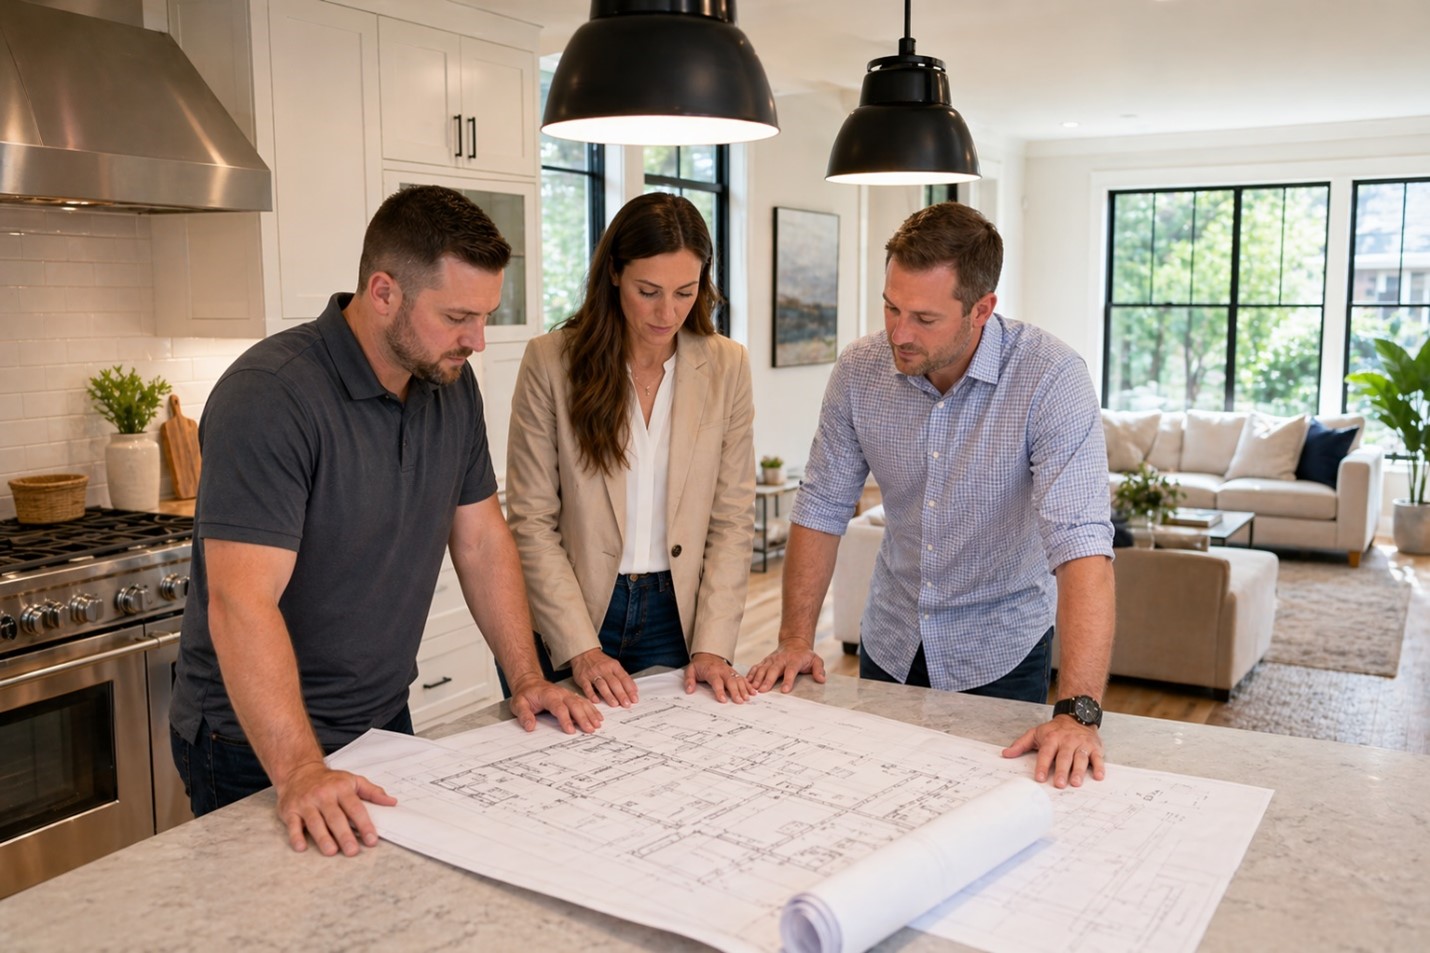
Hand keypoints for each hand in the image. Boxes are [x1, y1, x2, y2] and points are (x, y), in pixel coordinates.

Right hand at [275, 760, 396, 856]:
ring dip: (323, 837)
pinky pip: (293, 824)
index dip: (364, 824)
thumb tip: (392, 802)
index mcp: (341, 788)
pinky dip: (296, 836)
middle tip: (352, 851)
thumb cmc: (329, 780)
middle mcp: (323, 795)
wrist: (299, 771)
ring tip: (331, 851)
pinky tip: (301, 847)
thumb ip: (373, 792)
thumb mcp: (353, 780)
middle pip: (335, 817)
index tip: (372, 839)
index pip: (355, 808)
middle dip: (344, 835)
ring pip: (315, 821)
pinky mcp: (290, 810)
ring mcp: (306, 803)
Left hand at [508, 673, 604, 733]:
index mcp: (548, 695)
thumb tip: (529, 726)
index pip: (559, 707)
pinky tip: (598, 717)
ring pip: (581, 703)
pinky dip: (592, 709)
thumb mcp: (518, 704)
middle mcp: (560, 693)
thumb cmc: (525, 694)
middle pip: (574, 705)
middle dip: (583, 717)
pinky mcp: (571, 697)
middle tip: (590, 729)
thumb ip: (523, 714)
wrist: (529, 683)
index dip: (565, 719)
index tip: (570, 730)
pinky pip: (584, 702)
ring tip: (597, 725)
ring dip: (590, 714)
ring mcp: (567, 694)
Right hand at [568, 648, 638, 707]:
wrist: (584, 653)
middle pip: (614, 682)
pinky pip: (587, 687)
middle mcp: (604, 669)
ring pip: (602, 685)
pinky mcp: (583, 678)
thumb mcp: (614, 665)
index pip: (624, 678)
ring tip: (615, 704)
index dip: (630, 689)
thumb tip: (634, 689)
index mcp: (614, 666)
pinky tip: (596, 701)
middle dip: (621, 694)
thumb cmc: (600, 661)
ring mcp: (593, 674)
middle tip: (626, 704)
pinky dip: (592, 694)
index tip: (634, 699)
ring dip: (609, 695)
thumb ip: (623, 676)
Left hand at [685, 652, 752, 702]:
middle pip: (731, 681)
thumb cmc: (700, 665)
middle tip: (739, 701)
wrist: (707, 654)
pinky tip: (753, 692)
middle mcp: (723, 671)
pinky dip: (748, 685)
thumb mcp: (690, 670)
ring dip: (744, 689)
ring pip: (738, 680)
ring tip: (747, 698)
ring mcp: (730, 671)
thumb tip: (689, 690)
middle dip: (736, 691)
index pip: (716, 682)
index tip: (723, 700)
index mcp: (712, 671)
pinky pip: (743, 678)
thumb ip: (689, 680)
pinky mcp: (734, 673)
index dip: (720, 691)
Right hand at [746, 638, 825, 693]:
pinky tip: (747, 682)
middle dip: (767, 680)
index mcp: (794, 660)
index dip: (788, 680)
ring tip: (753, 688)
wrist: (794, 644)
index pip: (791, 670)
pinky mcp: (764, 661)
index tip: (785, 690)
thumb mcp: (816, 660)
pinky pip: (756, 667)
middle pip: (773, 670)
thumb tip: (821, 680)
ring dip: (757, 678)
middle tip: (763, 691)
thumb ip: (819, 670)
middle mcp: (781, 660)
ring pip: (762, 669)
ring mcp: (771, 660)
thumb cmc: (805, 656)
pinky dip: (751, 674)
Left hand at [1002, 716, 1105, 787]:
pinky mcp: (1094, 747)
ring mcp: (1081, 744)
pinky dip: (1099, 767)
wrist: (1077, 716)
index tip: (1038, 778)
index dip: (1042, 765)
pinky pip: (1098, 757)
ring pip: (1080, 758)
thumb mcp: (1036, 733)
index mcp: (1051, 738)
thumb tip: (1005, 754)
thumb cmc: (1055, 730)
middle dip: (1061, 771)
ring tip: (1075, 783)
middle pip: (1064, 757)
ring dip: (1079, 771)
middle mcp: (1067, 741)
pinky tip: (1098, 776)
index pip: (1046, 753)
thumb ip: (1021, 744)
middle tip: (1058, 784)